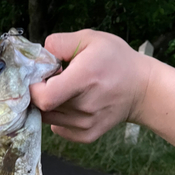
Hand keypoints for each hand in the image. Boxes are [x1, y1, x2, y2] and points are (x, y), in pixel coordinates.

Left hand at [30, 29, 152, 142]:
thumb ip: (60, 43)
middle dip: (41, 93)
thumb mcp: (91, 39)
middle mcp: (84, 106)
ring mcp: (85, 124)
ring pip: (48, 119)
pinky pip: (59, 129)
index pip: (45, 97)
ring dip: (50, 106)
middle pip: (43, 107)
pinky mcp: (87, 136)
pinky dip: (58, 118)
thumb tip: (41, 55)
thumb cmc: (115, 60)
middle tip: (54, 81)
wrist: (141, 89)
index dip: (34, 88)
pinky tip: (72, 105)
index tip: (40, 77)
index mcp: (84, 79)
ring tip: (66, 92)